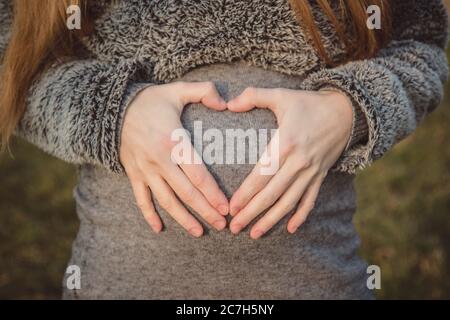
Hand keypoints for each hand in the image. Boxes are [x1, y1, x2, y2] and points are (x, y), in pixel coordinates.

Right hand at [120, 82, 228, 236]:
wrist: (113, 108)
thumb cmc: (151, 100)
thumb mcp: (177, 90)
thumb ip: (204, 91)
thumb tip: (225, 103)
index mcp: (173, 142)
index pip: (198, 175)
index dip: (213, 194)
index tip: (226, 207)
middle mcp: (159, 161)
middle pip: (186, 193)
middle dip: (205, 211)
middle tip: (222, 225)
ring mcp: (144, 170)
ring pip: (166, 201)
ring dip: (182, 218)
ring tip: (198, 232)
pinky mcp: (133, 174)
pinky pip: (141, 199)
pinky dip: (149, 215)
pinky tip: (159, 229)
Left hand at [227, 87, 353, 238]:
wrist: (347, 111)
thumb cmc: (309, 103)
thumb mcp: (282, 95)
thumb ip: (254, 96)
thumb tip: (229, 104)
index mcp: (286, 144)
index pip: (262, 175)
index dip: (246, 194)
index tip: (231, 208)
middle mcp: (299, 162)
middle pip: (272, 194)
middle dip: (252, 213)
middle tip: (234, 227)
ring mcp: (311, 172)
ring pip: (289, 202)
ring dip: (272, 220)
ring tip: (255, 234)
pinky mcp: (321, 176)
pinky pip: (310, 200)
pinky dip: (301, 216)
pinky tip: (290, 229)